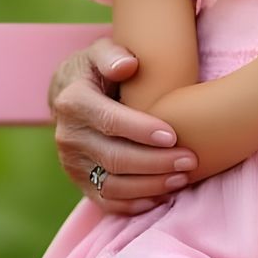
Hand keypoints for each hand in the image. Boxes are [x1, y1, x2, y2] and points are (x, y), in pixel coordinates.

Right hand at [50, 37, 198, 214]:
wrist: (71, 93)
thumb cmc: (98, 69)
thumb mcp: (101, 52)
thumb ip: (112, 54)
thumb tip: (127, 65)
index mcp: (73, 102)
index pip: (110, 121)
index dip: (141, 131)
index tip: (173, 135)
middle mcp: (68, 136)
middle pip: (114, 158)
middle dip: (155, 163)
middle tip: (190, 160)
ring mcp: (72, 163)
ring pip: (112, 185)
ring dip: (150, 186)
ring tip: (182, 178)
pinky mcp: (80, 181)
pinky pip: (106, 201)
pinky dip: (135, 204)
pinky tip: (162, 196)